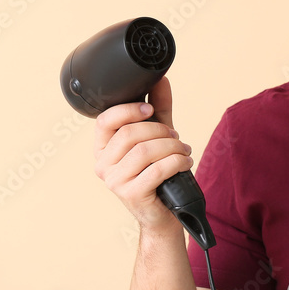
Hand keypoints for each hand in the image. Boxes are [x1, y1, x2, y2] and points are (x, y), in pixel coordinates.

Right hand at [93, 76, 193, 233]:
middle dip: (161, 131)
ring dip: (173, 147)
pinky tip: (185, 163)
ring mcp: (114, 181)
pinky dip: (177, 162)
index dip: (128, 109)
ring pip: (145, 150)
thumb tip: (161, 78)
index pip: (105, 120)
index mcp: (103, 148)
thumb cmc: (158, 171)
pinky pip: (157, 169)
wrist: (165, 211)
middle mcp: (102, 164)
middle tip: (176, 137)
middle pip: (130, 133)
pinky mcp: (131, 194)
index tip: (149, 109)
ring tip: (183, 151)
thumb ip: (158, 107)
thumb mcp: (158, 134)